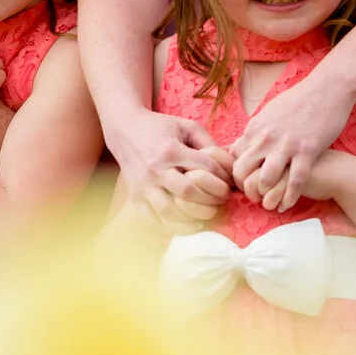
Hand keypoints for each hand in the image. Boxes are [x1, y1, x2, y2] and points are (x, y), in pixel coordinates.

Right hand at [111, 109, 233, 225]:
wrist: (125, 130)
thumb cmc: (161, 128)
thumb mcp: (186, 126)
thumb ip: (209, 143)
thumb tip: (230, 165)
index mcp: (171, 150)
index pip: (205, 168)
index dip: (223, 178)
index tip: (229, 185)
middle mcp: (156, 169)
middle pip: (188, 192)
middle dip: (210, 200)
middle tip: (220, 202)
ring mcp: (143, 186)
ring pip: (169, 211)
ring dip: (191, 218)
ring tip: (205, 217)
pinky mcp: (134, 197)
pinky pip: (150, 221)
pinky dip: (167, 228)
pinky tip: (182, 225)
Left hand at [230, 70, 354, 211]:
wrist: (327, 88)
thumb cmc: (299, 101)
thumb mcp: (268, 113)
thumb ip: (255, 132)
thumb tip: (242, 145)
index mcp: (254, 129)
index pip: (232, 159)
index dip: (235, 176)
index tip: (244, 185)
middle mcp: (266, 138)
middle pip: (242, 171)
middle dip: (245, 189)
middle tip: (254, 197)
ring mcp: (286, 145)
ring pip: (265, 179)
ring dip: (266, 195)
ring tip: (269, 202)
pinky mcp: (308, 150)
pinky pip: (295, 182)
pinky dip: (289, 198)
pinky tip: (287, 205)